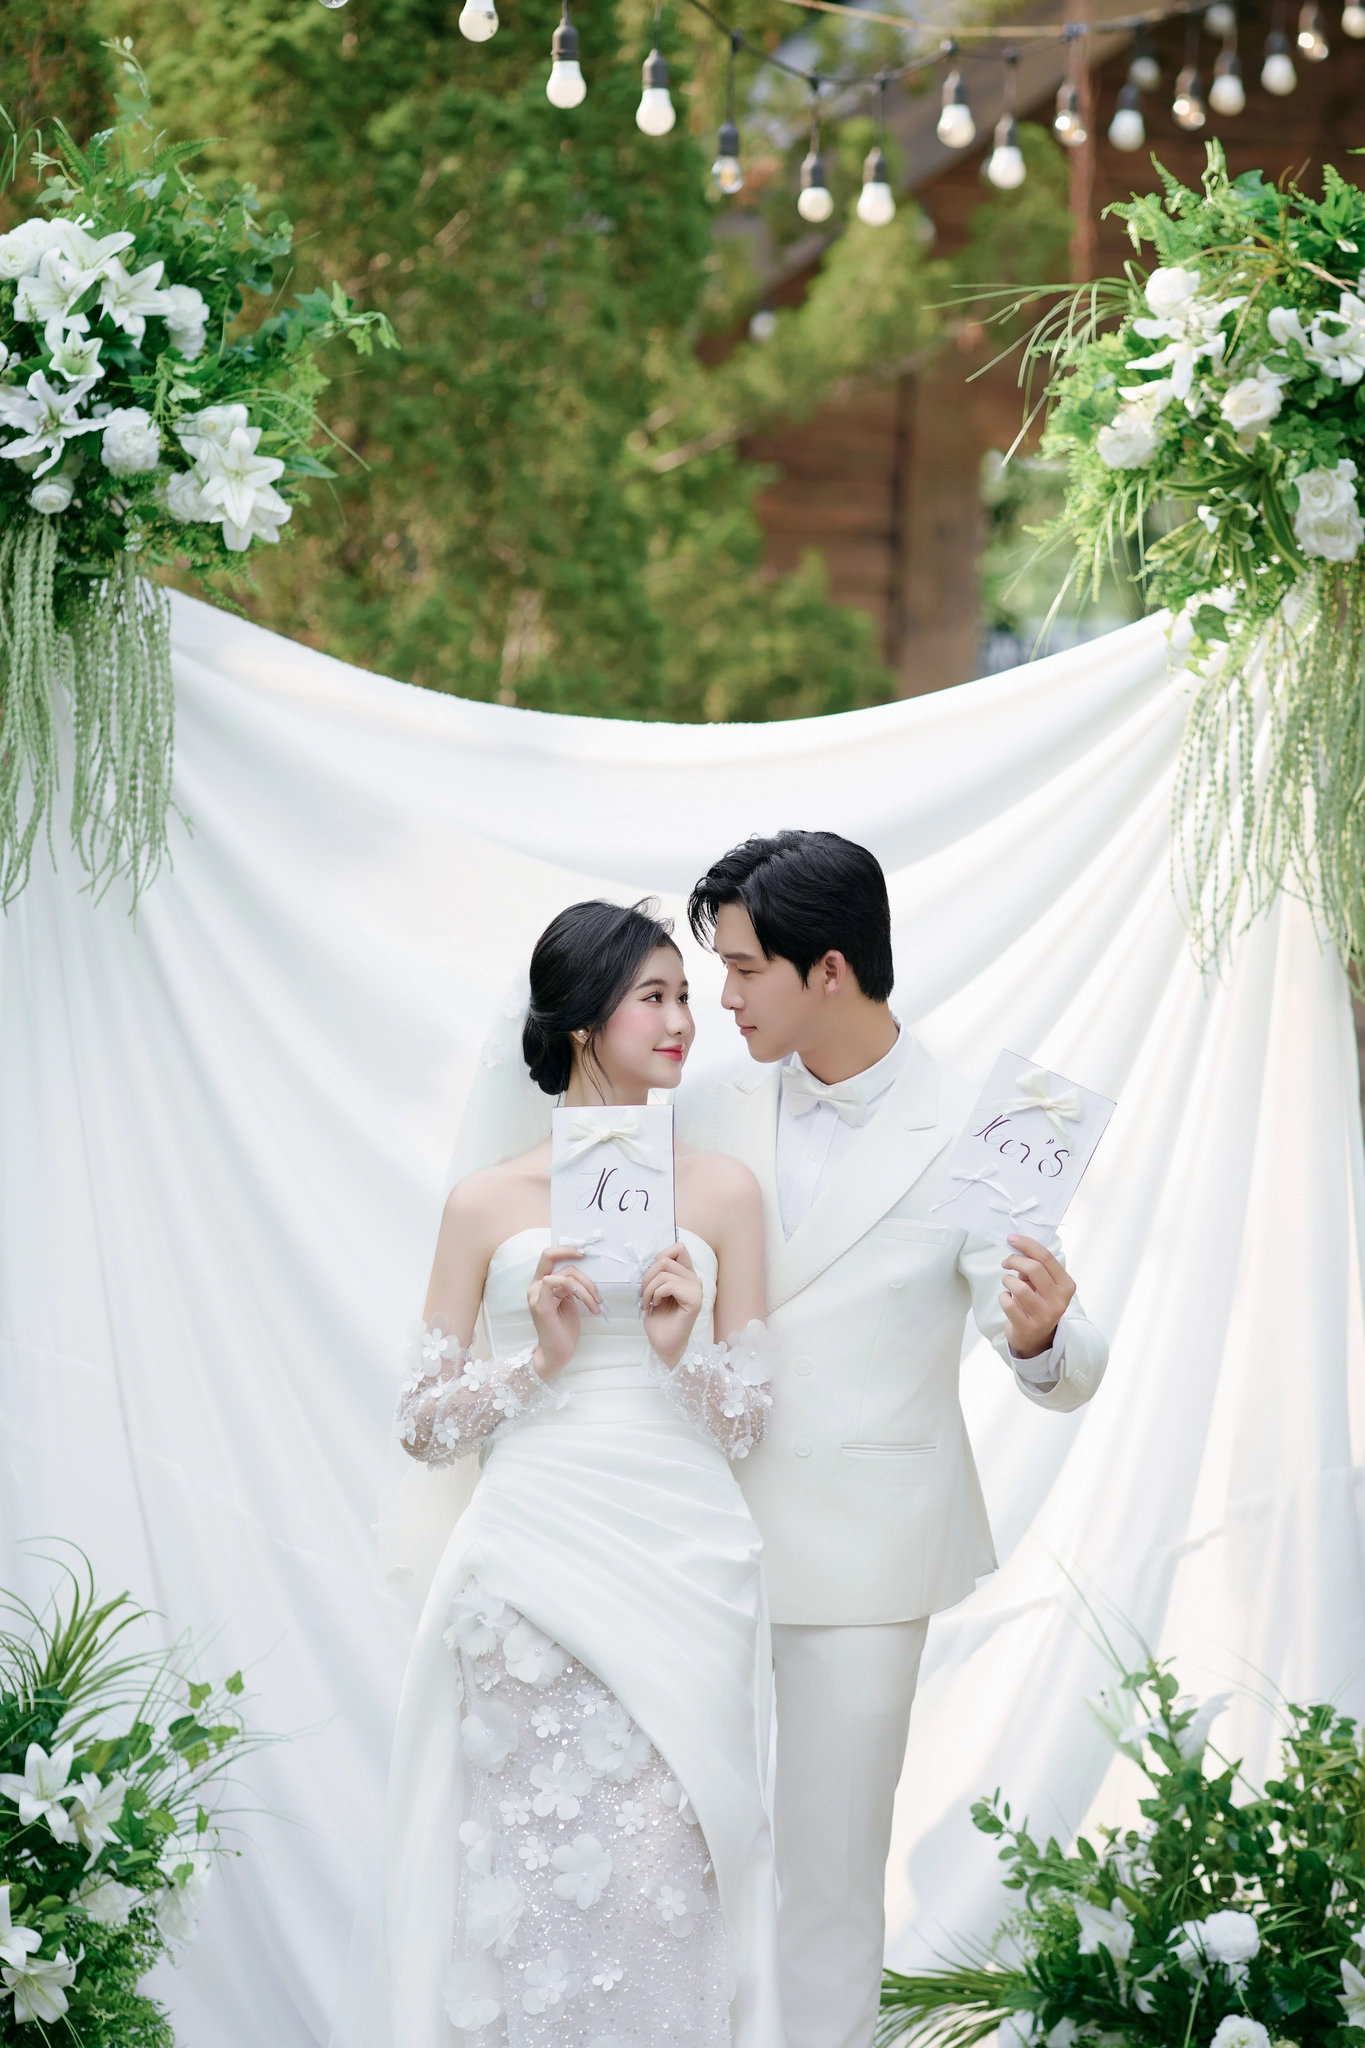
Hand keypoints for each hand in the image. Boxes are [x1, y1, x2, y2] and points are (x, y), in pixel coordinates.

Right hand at [527, 1246, 601, 1379]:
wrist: (558, 1352)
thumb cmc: (564, 1328)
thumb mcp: (569, 1300)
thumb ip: (570, 1284)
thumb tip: (583, 1270)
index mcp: (541, 1283)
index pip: (548, 1256)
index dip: (565, 1250)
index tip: (583, 1253)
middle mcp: (535, 1286)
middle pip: (561, 1264)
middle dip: (584, 1276)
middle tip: (597, 1294)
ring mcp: (536, 1295)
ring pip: (566, 1276)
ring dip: (587, 1289)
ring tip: (596, 1305)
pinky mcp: (540, 1305)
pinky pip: (554, 1283)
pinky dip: (575, 1289)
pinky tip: (586, 1304)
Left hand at [640, 1242, 703, 1368]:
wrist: (664, 1343)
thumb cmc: (660, 1320)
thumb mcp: (655, 1290)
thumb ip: (659, 1273)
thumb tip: (653, 1259)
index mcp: (687, 1275)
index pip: (678, 1248)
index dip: (661, 1255)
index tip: (651, 1275)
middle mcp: (695, 1279)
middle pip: (666, 1259)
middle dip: (648, 1275)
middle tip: (644, 1293)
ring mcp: (696, 1289)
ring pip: (665, 1273)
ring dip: (649, 1288)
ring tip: (649, 1302)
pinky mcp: (694, 1300)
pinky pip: (669, 1285)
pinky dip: (656, 1294)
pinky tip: (656, 1305)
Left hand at [1001, 1234, 1075, 1358]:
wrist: (1036, 1337)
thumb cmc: (1038, 1302)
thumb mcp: (1043, 1284)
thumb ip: (1035, 1266)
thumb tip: (1017, 1245)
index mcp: (1066, 1285)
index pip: (1046, 1258)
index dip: (1027, 1245)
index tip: (1011, 1239)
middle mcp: (1059, 1301)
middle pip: (1034, 1269)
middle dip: (1014, 1260)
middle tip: (1006, 1262)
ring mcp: (1045, 1316)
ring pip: (1019, 1287)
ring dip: (1008, 1280)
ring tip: (1007, 1282)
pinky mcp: (1028, 1327)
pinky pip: (1008, 1303)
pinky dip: (1003, 1296)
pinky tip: (1006, 1298)